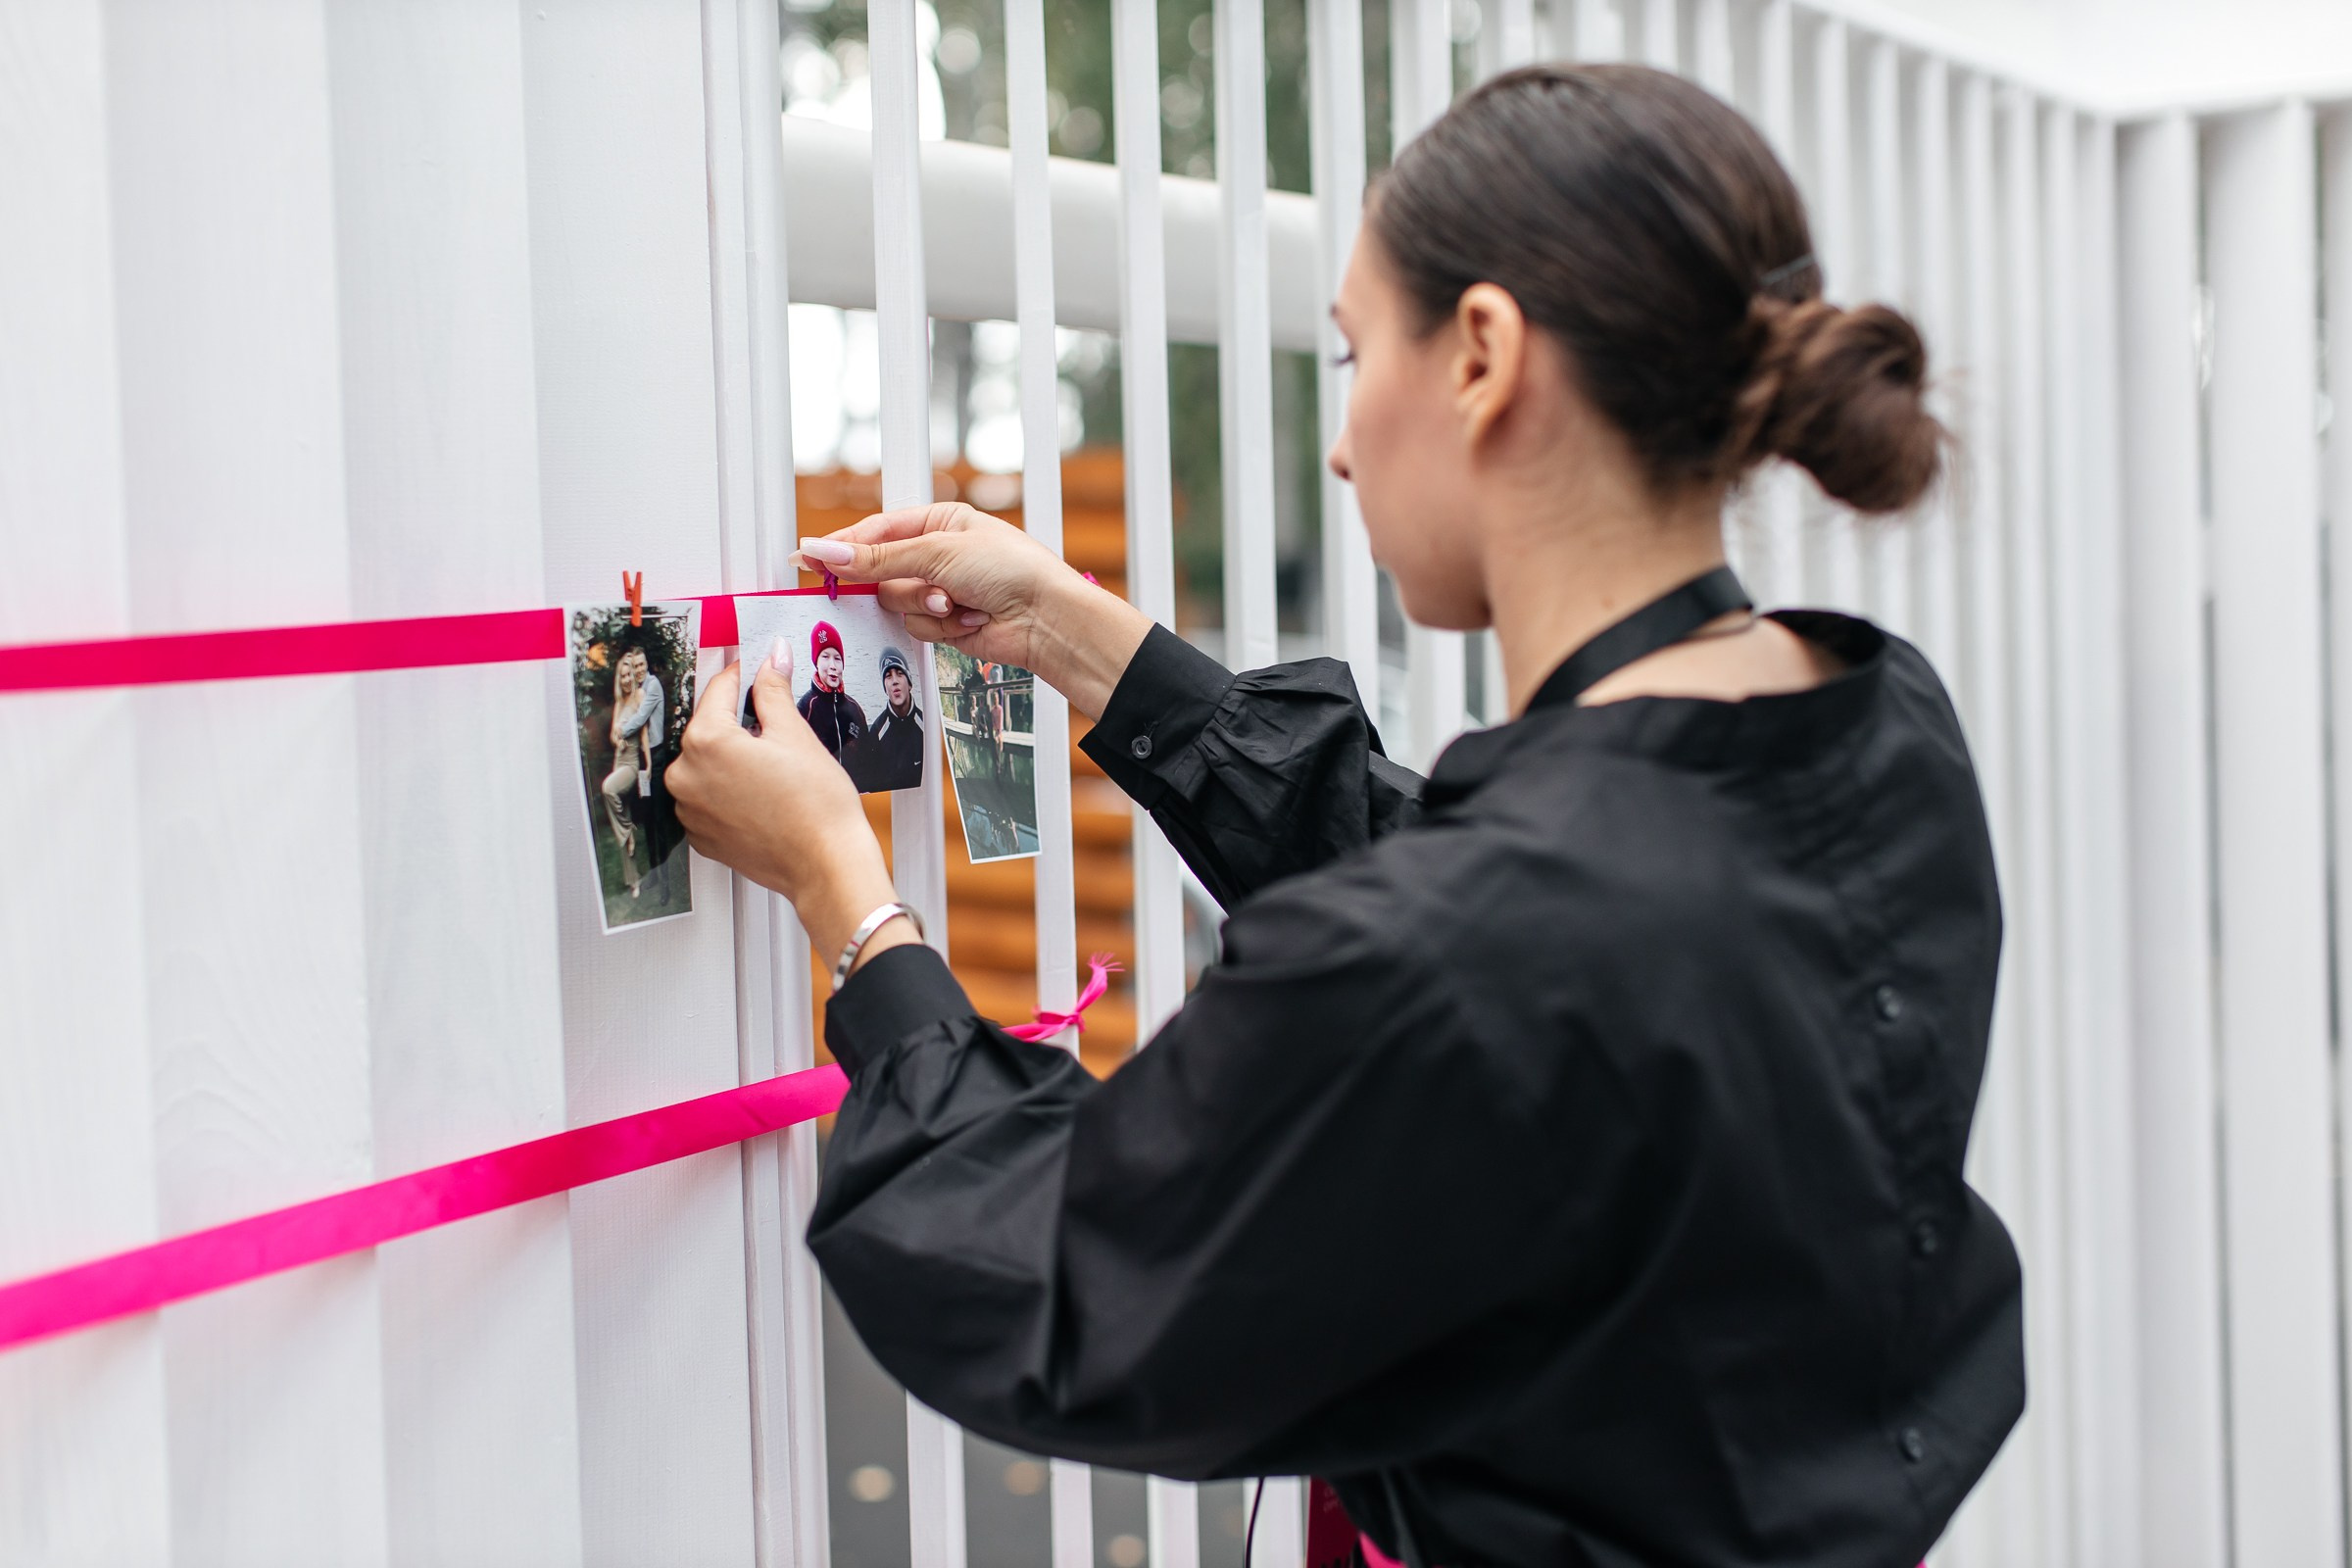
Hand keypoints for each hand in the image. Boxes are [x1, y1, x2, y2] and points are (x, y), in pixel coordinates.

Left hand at [668, 637, 914, 970]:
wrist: (826, 864)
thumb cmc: (815, 808)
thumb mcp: (795, 734)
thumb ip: (772, 689)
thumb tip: (771, 658)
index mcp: (704, 742)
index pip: (719, 690)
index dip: (744, 674)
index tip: (758, 667)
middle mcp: (686, 776)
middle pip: (710, 729)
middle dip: (740, 723)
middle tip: (778, 728)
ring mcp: (690, 810)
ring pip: (708, 765)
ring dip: (734, 758)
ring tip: (776, 769)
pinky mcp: (702, 835)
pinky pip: (710, 798)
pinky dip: (730, 790)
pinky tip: (764, 794)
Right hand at [794, 502, 1152, 719]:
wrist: (1046, 618)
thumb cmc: (1012, 570)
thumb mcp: (939, 552)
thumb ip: (879, 558)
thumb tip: (830, 552)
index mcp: (938, 521)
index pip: (876, 532)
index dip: (842, 547)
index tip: (809, 558)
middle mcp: (936, 555)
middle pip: (881, 572)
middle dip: (900, 584)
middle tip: (911, 587)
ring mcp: (940, 590)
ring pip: (897, 603)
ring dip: (926, 607)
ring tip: (958, 602)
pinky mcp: (946, 623)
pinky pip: (918, 627)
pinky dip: (942, 627)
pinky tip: (970, 619)